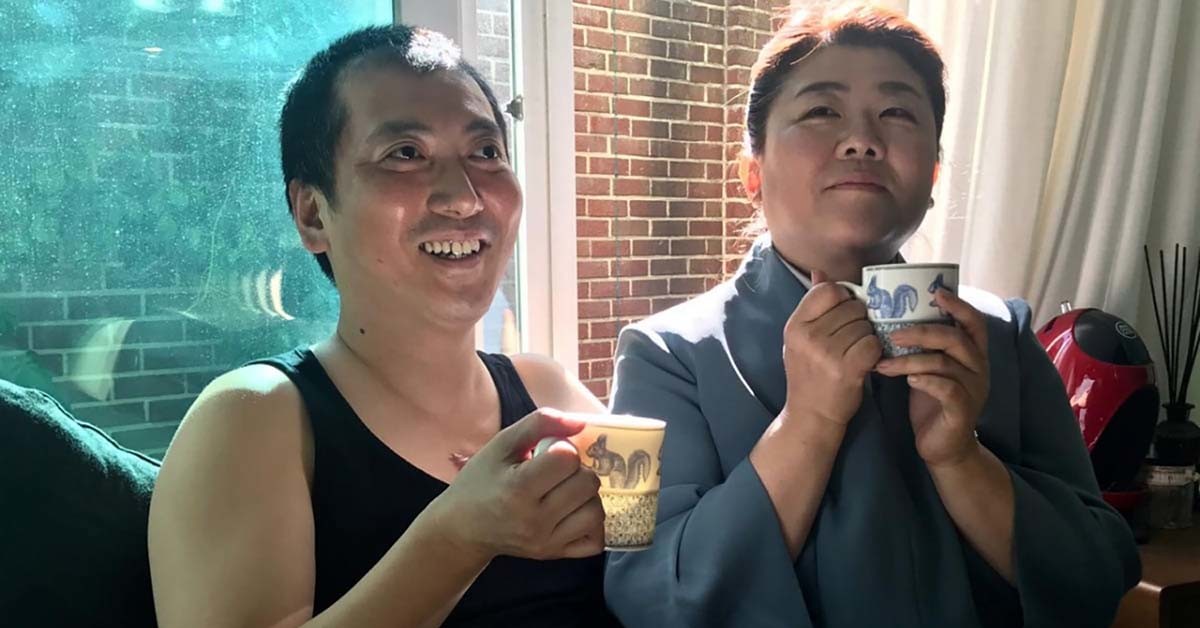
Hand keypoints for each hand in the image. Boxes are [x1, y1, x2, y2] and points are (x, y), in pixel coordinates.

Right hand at [432, 408, 604, 560]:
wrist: (463, 528)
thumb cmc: (481, 481)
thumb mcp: (501, 444)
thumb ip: (540, 423)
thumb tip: (581, 422)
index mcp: (518, 488)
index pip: (568, 459)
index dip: (563, 449)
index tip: (547, 453)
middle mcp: (534, 519)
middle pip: (587, 484)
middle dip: (578, 470)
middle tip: (557, 472)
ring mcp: (545, 542)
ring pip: (596, 512)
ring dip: (587, 496)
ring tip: (565, 491)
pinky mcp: (553, 554)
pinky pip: (594, 542)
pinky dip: (591, 525)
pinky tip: (574, 513)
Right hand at [782, 269, 882, 425]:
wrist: (810, 415)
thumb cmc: (808, 374)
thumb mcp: (801, 339)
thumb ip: (812, 306)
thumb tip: (820, 272)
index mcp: (795, 326)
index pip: (828, 290)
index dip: (842, 298)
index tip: (843, 313)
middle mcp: (809, 336)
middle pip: (851, 306)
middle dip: (858, 319)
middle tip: (850, 338)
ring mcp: (827, 353)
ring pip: (865, 325)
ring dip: (867, 336)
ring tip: (855, 351)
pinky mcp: (848, 368)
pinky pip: (873, 343)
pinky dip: (874, 352)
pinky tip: (864, 362)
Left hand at [874, 289, 989, 468]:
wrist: (943, 448)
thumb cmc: (931, 402)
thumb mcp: (928, 368)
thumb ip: (923, 346)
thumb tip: (892, 318)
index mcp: (972, 354)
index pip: (974, 322)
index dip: (958, 305)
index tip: (936, 292)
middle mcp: (978, 368)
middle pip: (956, 338)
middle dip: (922, 331)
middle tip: (893, 333)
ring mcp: (973, 389)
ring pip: (945, 363)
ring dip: (910, 359)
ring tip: (884, 363)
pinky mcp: (962, 410)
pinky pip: (947, 389)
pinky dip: (925, 381)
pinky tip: (907, 380)